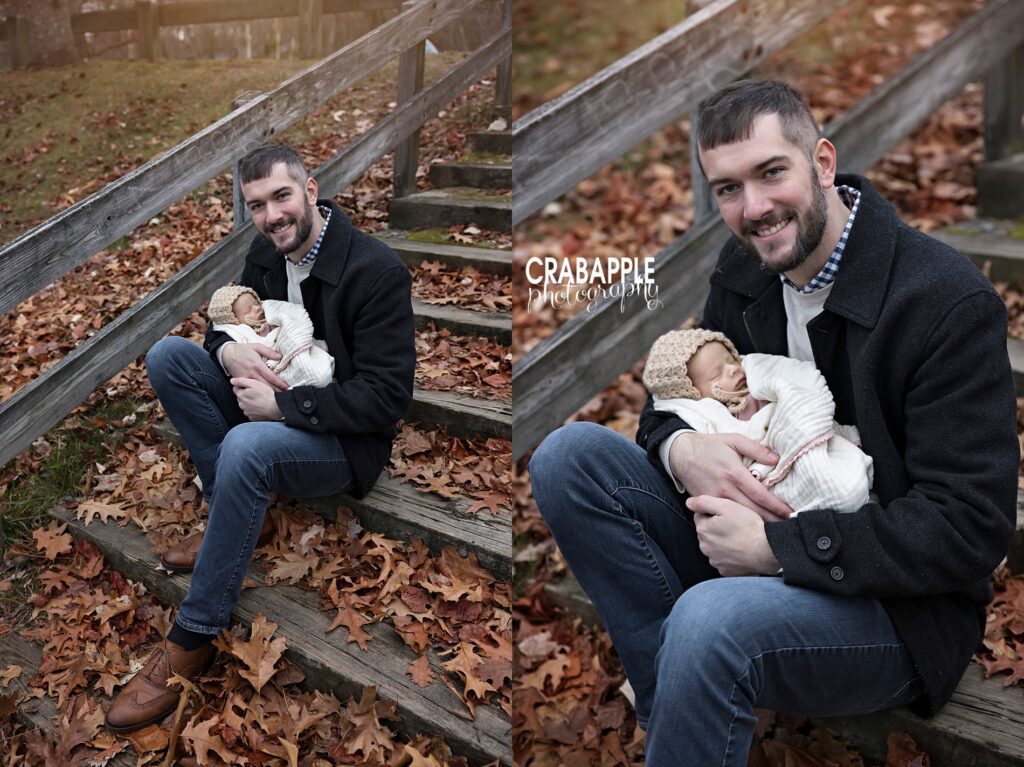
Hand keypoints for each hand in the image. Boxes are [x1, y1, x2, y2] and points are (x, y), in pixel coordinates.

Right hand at [221, 342, 287, 390]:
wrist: (227, 353)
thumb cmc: (244, 349)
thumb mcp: (257, 346)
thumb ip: (269, 351)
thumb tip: (280, 356)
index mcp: (258, 365)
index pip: (271, 377)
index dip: (279, 383)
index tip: (286, 387)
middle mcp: (252, 373)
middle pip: (266, 385)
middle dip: (275, 391)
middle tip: (284, 396)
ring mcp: (246, 378)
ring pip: (258, 389)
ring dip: (267, 393)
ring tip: (276, 398)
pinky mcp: (240, 381)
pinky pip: (249, 388)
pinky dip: (256, 392)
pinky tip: (262, 396)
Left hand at [231, 377, 282, 420]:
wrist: (275, 407)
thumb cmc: (266, 394)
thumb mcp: (254, 383)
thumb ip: (241, 381)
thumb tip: (232, 380)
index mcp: (241, 395)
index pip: (236, 389)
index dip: (243, 386)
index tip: (251, 387)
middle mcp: (241, 404)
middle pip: (240, 397)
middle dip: (246, 395)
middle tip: (257, 393)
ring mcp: (247, 412)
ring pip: (245, 405)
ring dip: (250, 402)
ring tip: (259, 400)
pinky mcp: (252, 417)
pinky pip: (250, 412)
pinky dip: (254, 409)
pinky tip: (260, 406)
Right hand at [669, 432, 791, 520]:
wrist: (681, 454)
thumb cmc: (710, 446)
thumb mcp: (733, 440)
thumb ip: (755, 448)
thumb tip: (776, 459)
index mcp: (735, 473)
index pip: (760, 495)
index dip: (777, 506)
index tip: (790, 513)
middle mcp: (725, 489)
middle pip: (753, 511)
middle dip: (772, 520)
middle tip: (787, 527)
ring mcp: (715, 499)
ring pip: (740, 516)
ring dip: (758, 524)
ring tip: (774, 530)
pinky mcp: (707, 503)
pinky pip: (726, 515)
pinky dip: (739, 522)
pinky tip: (750, 526)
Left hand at [688, 496, 780, 575]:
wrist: (767, 550)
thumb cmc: (748, 526)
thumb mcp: (726, 506)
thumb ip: (704, 502)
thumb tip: (689, 502)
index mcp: (702, 530)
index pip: (701, 516)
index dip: (714, 513)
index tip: (728, 515)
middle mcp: (705, 547)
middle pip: (707, 532)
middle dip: (717, 528)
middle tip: (736, 526)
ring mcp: (715, 561)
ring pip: (715, 546)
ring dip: (723, 542)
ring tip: (740, 538)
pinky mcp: (726, 571)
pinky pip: (724, 560)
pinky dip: (730, 555)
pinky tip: (741, 550)